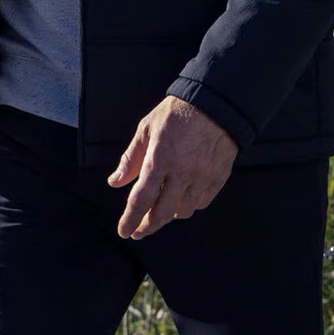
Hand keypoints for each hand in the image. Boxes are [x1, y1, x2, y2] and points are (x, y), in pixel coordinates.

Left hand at [107, 96, 237, 239]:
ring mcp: (202, 176)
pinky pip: (202, 202)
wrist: (215, 103)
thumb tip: (115, 182)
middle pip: (162, 213)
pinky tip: (181, 200)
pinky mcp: (218, 177)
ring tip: (159, 211)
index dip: (130, 219)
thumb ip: (131, 158)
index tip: (124, 231)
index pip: (141, 200)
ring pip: (183, 211)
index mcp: (160, 158)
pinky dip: (189, 206)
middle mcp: (182, 172)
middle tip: (139, 230)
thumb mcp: (147, 128)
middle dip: (147, 227)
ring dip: (168, 216)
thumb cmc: (177, 113)